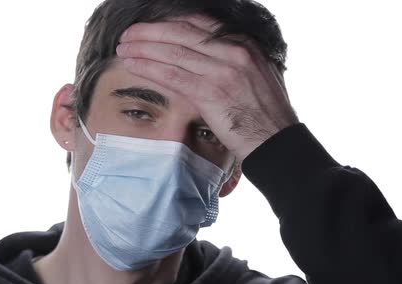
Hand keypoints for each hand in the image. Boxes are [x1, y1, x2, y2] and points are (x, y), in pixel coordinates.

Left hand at [117, 15, 299, 161]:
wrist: (279, 143)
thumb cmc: (266, 115)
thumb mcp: (257, 76)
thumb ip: (235, 61)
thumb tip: (211, 56)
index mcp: (245, 44)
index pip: (199, 24)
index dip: (170, 23)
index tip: (150, 26)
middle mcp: (234, 51)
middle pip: (182, 32)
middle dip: (150, 32)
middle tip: (128, 34)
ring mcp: (223, 71)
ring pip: (173, 52)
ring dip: (143, 48)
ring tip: (123, 48)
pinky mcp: (211, 92)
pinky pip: (172, 75)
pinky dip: (149, 67)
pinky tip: (132, 64)